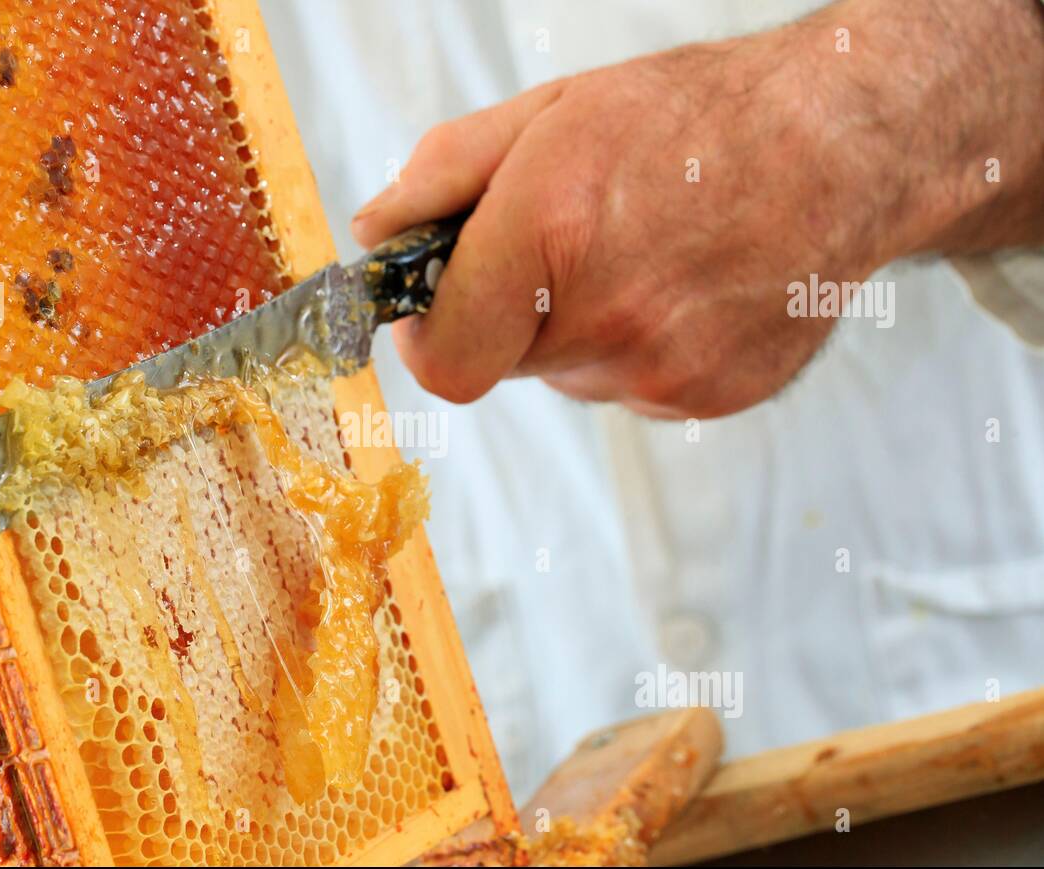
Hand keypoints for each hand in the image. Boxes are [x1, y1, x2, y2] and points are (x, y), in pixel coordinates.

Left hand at [351, 0, 1043, 415]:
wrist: (847, 149)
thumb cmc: (695, 120)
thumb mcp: (552, 115)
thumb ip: (444, 177)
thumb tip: (376, 236)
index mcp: (552, 235)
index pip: (442, 359)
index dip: (424, 333)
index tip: (431, 301)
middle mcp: (608, 320)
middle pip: (503, 360)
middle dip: (507, 309)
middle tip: (560, 242)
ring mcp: (664, 373)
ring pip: (567, 374)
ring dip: (575, 325)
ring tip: (639, 252)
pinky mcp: (708, 399)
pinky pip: (628, 387)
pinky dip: (633, 345)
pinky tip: (681, 284)